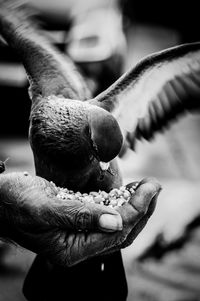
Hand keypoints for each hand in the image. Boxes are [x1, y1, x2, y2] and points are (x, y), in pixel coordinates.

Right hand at [0, 172, 160, 265]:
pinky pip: (105, 216)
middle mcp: (78, 246)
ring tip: (148, 187)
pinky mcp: (78, 221)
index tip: (149, 188)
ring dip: (134, 205)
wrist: (0, 200)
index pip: (115, 233)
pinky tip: (128, 191)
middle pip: (121, 232)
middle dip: (142, 209)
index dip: (136, 210)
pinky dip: (120, 203)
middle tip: (155, 186)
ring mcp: (79, 234)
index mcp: (71, 250)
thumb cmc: (14, 203)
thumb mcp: (43, 208)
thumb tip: (116, 222)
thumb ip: (79, 216)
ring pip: (116, 224)